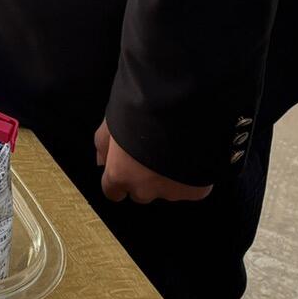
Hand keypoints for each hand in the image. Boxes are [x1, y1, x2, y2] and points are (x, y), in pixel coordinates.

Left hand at [94, 121, 212, 203]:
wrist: (180, 106)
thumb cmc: (142, 110)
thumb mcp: (112, 121)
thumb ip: (103, 144)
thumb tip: (101, 162)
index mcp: (120, 174)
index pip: (113, 191)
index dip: (119, 179)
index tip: (126, 167)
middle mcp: (144, 189)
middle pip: (141, 192)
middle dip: (145, 178)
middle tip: (153, 152)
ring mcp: (171, 192)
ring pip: (167, 190)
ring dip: (169, 176)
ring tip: (173, 148)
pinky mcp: (196, 190)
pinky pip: (191, 187)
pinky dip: (190, 175)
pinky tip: (191, 153)